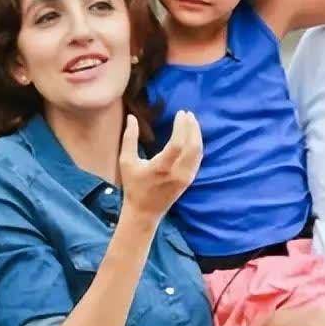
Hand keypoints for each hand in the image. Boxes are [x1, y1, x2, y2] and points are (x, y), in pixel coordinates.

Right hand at [118, 110, 202, 224]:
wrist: (145, 211)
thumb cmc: (133, 186)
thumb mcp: (126, 162)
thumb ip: (129, 138)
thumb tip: (132, 117)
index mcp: (160, 168)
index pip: (177, 144)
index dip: (181, 127)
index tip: (180, 114)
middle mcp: (176, 173)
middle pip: (192, 146)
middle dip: (192, 127)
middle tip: (188, 114)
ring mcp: (185, 178)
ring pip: (198, 152)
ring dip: (197, 135)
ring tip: (192, 121)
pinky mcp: (189, 180)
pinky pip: (197, 159)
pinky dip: (197, 145)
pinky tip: (193, 136)